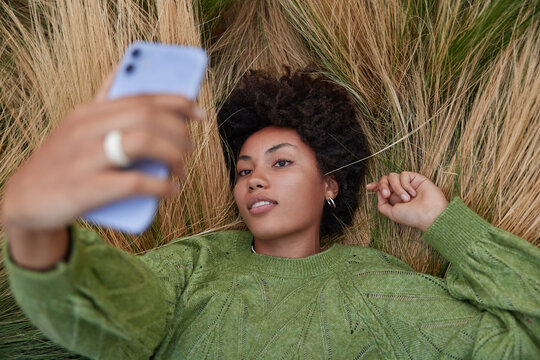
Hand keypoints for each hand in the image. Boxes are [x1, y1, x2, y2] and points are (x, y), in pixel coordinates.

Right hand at [1, 68, 204, 231]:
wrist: (24, 201)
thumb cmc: (62, 162)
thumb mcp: (76, 126)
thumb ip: (101, 100)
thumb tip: (122, 68)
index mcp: (88, 112)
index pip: (140, 97)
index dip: (176, 102)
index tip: (199, 112)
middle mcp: (85, 129)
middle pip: (146, 117)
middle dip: (179, 131)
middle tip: (190, 148)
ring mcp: (84, 158)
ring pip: (142, 142)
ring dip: (173, 155)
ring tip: (183, 168)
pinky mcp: (85, 189)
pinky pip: (133, 182)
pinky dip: (160, 185)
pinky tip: (172, 191)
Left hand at [365, 171, 448, 231]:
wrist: (429, 214)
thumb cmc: (412, 217)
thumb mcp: (392, 214)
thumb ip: (382, 205)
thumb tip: (378, 193)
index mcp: (394, 199)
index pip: (382, 188)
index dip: (375, 186)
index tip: (368, 187)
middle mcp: (400, 190)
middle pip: (385, 180)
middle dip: (383, 186)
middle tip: (387, 194)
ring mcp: (408, 184)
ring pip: (393, 176)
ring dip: (397, 188)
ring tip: (406, 199)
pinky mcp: (416, 178)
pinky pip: (404, 175)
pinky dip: (405, 184)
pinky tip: (413, 193)